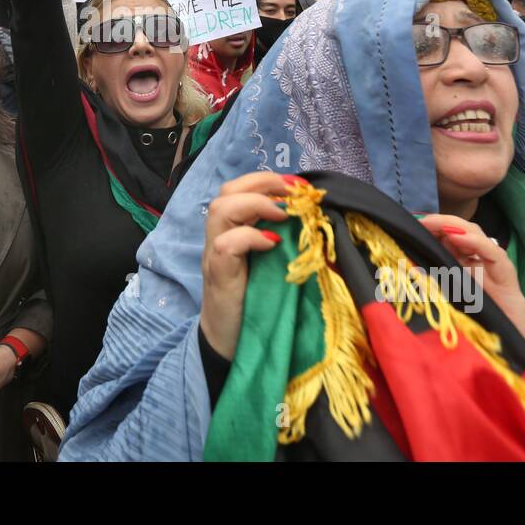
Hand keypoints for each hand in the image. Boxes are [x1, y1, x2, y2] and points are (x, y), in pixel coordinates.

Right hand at [200, 172, 294, 360]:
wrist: (228, 344)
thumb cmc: (253, 302)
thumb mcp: (269, 264)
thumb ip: (278, 240)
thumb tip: (311, 219)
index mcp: (231, 230)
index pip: (238, 188)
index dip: (267, 180)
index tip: (299, 186)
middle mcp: (218, 237)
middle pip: (226, 191)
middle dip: (263, 183)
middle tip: (293, 193)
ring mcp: (214, 255)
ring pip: (220, 209)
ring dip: (256, 204)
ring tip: (282, 215)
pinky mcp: (218, 275)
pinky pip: (225, 245)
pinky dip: (250, 238)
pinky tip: (272, 244)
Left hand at [415, 214, 524, 360]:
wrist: (511, 340)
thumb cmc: (478, 320)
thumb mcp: (449, 298)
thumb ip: (434, 282)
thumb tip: (408, 269)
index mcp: (462, 262)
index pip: (446, 236)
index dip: (430, 228)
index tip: (410, 224)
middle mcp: (477, 258)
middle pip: (459, 230)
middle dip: (438, 223)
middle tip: (418, 221)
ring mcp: (493, 263)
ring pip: (475, 234)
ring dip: (453, 226)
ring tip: (432, 224)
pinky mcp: (506, 273)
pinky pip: (491, 252)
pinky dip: (474, 242)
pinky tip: (458, 238)